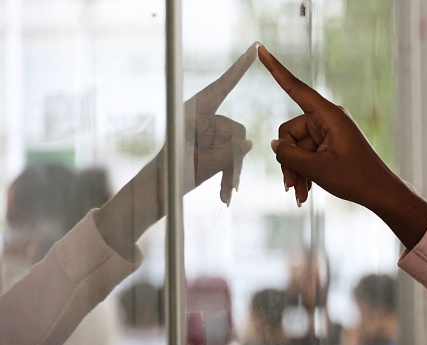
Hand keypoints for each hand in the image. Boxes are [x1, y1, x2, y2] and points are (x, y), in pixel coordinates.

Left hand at [183, 42, 256, 204]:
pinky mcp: (213, 149)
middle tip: (228, 183)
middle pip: (235, 129)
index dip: (238, 69)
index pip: (220, 88)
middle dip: (233, 156)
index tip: (254, 49)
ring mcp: (209, 135)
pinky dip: (230, 176)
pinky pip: (233, 158)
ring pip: (237, 147)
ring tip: (224, 194)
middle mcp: (203, 120)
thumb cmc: (168, 177)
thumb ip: (224, 154)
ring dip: (231, 171)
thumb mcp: (196, 166)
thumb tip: (248, 143)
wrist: (157, 194)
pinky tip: (225, 197)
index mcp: (192, 114)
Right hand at [258, 44, 426, 248]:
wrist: (379, 193)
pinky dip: (303, 172)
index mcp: (329, 115)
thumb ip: (290, 155)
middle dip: (288, 160)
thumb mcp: (317, 169)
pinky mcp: (328, 145)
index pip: (296, 88)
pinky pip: (306, 154)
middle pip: (290, 132)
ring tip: (299, 194)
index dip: (276, 70)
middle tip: (290, 186)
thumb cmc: (355, 178)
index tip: (262, 49)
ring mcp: (327, 133)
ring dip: (295, 171)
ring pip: (296, 147)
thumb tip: (275, 145)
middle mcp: (327, 119)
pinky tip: (304, 191)